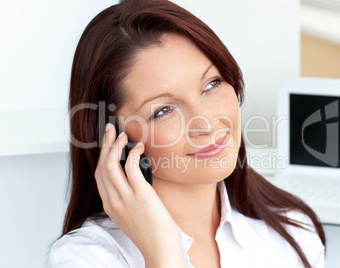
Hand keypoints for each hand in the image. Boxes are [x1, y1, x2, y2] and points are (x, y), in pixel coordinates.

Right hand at [94, 123, 184, 266]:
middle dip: (104, 145)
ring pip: (111, 165)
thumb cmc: (151, 231)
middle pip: (101, 167)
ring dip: (115, 146)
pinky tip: (139, 148)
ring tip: (122, 135)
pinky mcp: (140, 195)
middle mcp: (113, 200)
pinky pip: (132, 168)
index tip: (107, 142)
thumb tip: (134, 178)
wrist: (159, 248)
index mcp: (110, 205)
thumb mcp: (132, 214)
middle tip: (110, 130)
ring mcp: (125, 198)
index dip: (102, 156)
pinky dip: (133, 154)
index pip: (99, 175)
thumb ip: (128, 198)